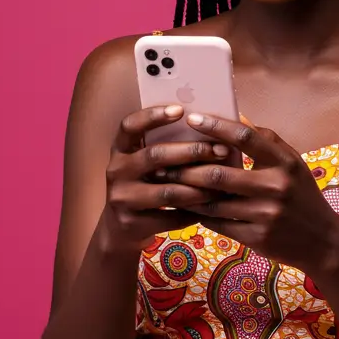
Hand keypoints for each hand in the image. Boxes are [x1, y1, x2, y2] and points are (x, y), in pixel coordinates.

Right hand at [96, 104, 228, 254]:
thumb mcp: (144, 165)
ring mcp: (121, 198)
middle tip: (220, 150)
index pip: (130, 125)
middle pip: (155, 156)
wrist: (121, 229)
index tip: (180, 109)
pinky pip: (170, 216)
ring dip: (199, 187)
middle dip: (191, 152)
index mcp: (120, 150)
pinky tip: (212, 206)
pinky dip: (194, 211)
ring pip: (167, 191)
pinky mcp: (131, 222)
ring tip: (222, 183)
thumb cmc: (144, 187)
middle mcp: (116, 170)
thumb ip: (165, 148)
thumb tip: (208, 127)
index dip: (152, 115)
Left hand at [167, 112, 338, 273]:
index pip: (245, 137)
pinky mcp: (257, 237)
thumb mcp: (293, 165)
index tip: (192, 118)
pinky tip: (185, 206)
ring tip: (167, 182)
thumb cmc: (303, 197)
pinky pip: (218, 223)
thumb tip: (237, 116)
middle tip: (163, 159)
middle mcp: (276, 187)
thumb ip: (267, 142)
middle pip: (219, 173)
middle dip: (187, 167)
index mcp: (285, 162)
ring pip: (213, 202)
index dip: (216, 126)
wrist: (323, 242)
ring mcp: (265, 214)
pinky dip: (199, 213)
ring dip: (187, 192)